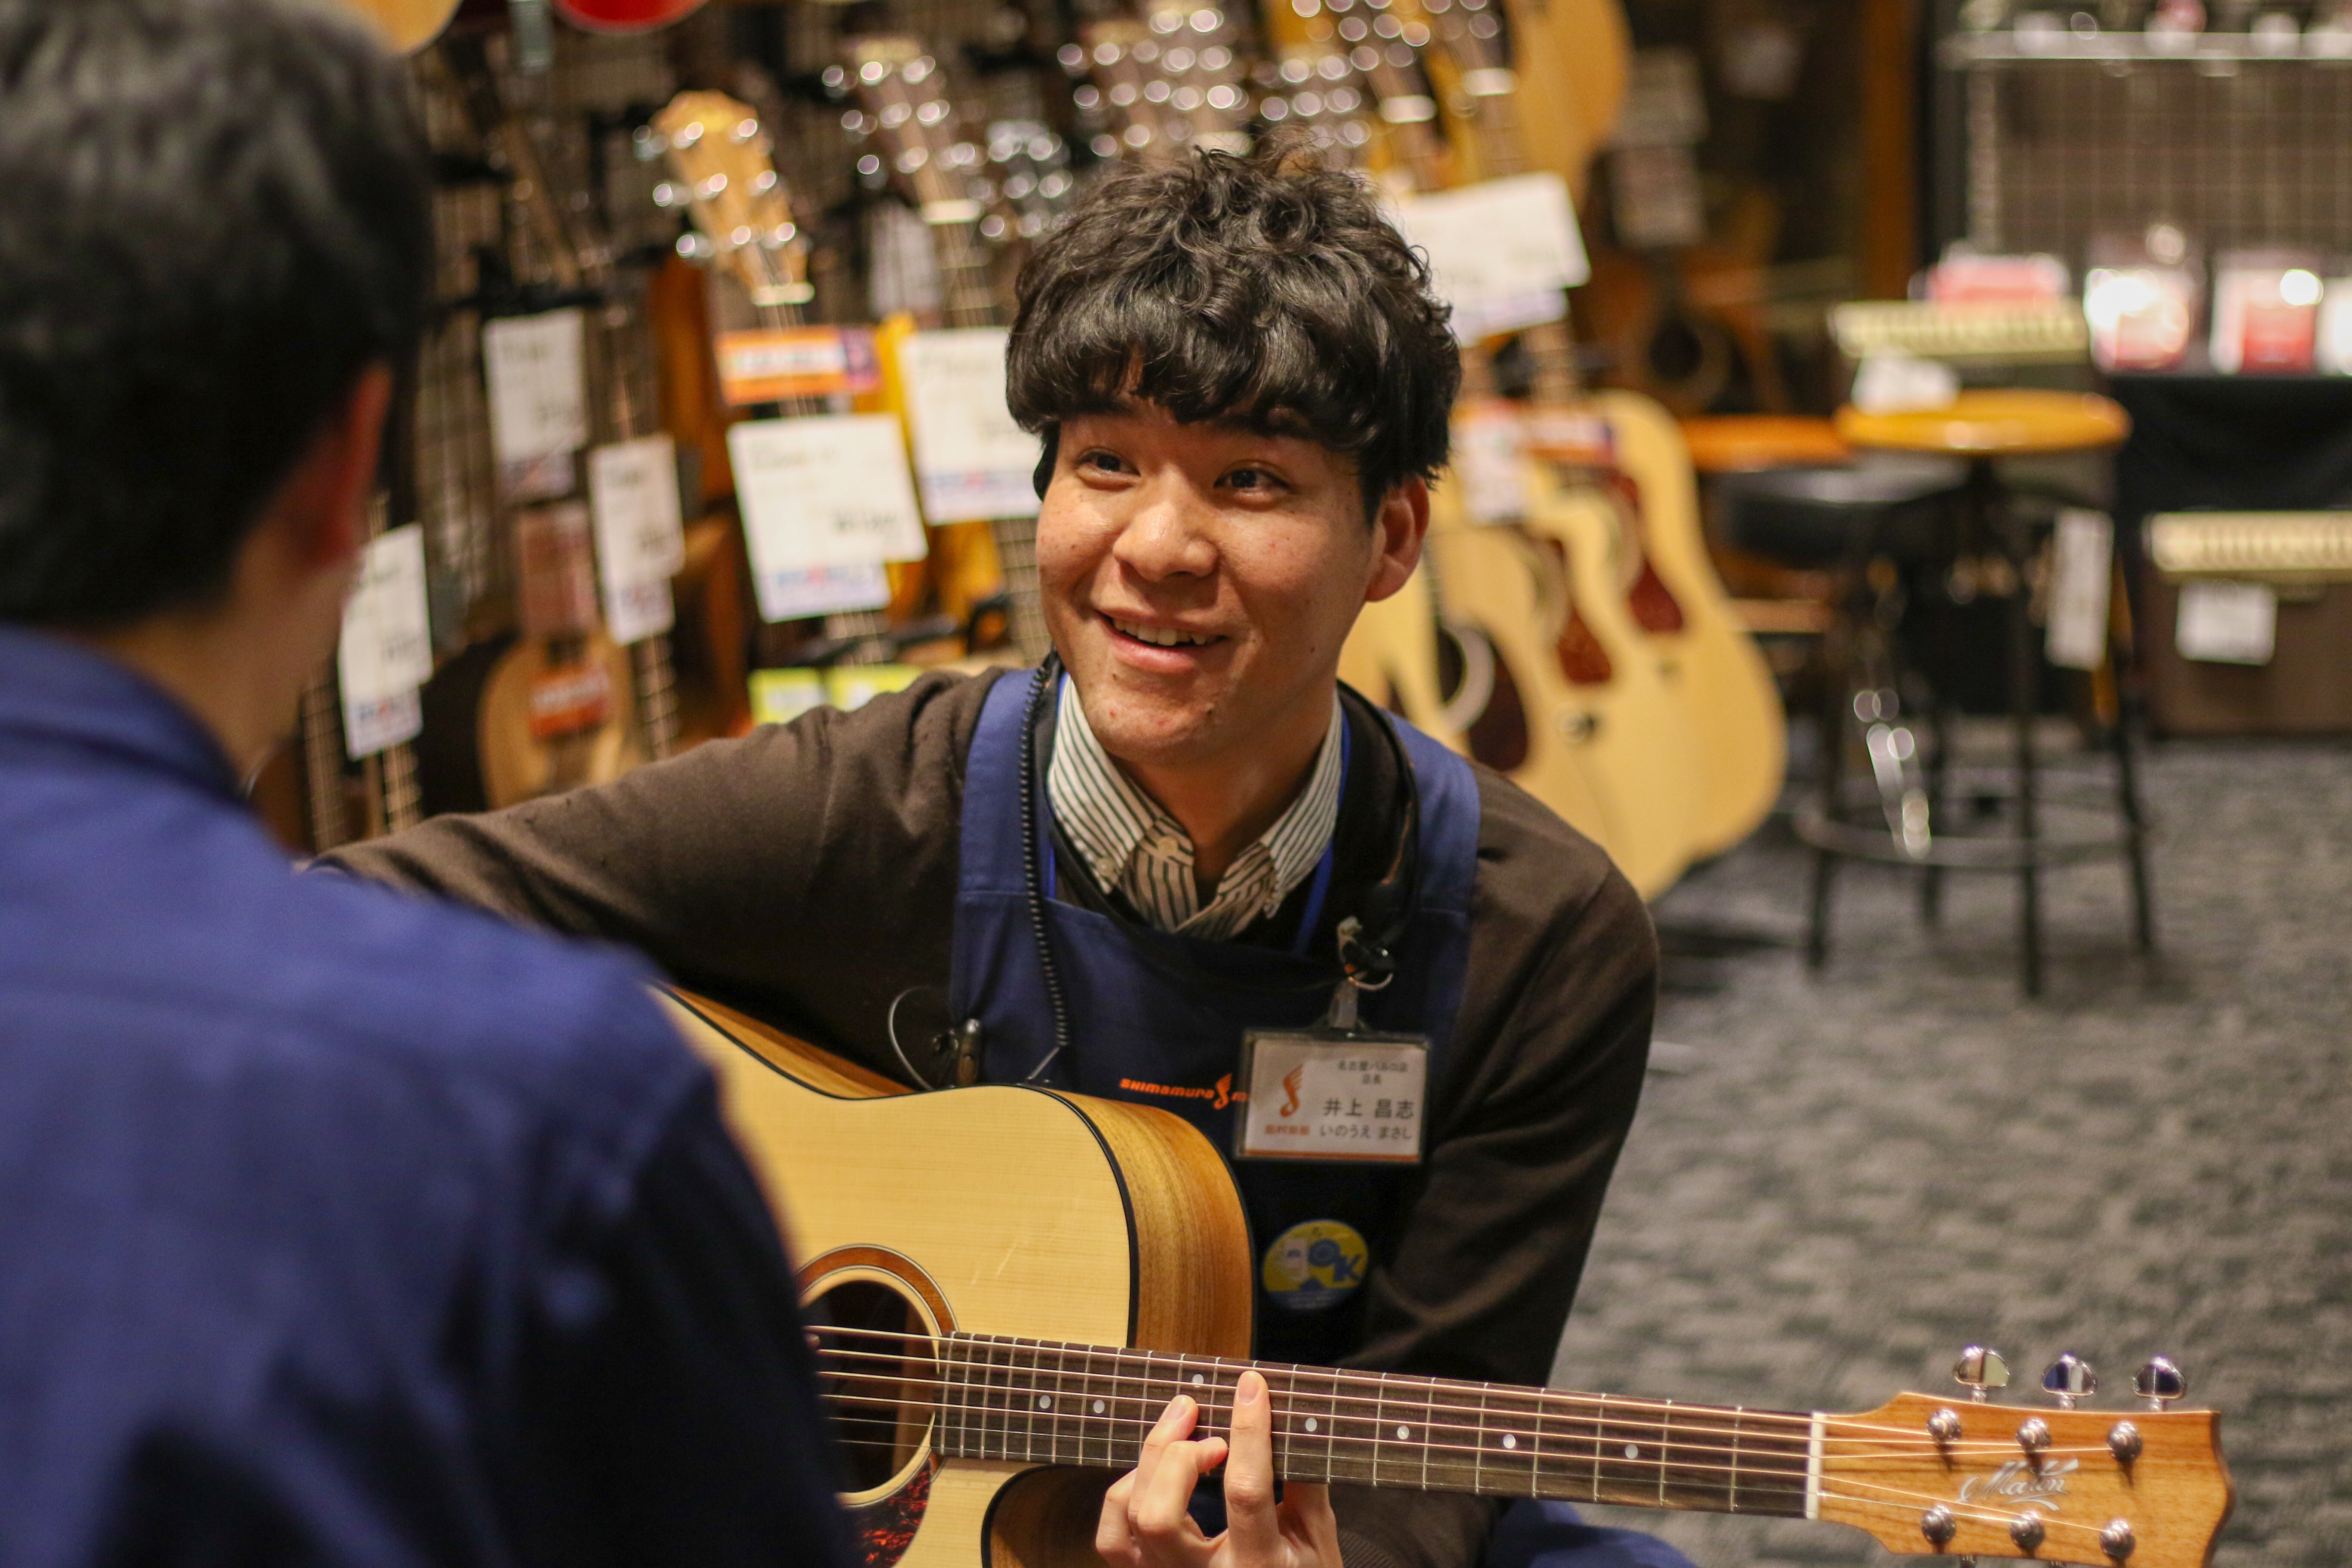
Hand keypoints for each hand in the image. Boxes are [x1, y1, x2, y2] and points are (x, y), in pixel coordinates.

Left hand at [1096, 1370, 1341, 1567]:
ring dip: (1148, 1461)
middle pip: (1161, 1512)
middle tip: (1201, 1416)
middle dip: (1177, 1452)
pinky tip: (1153, 1469)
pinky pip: (1114, 1538)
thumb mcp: (1320, 1544)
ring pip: (1131, 1520)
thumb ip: (1306, 1487)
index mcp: (1257, 1567)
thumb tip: (1291, 1423)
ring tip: (1179, 1423)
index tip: (1251, 1387)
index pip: (1245, 1492)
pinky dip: (1125, 1494)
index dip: (1247, 1431)